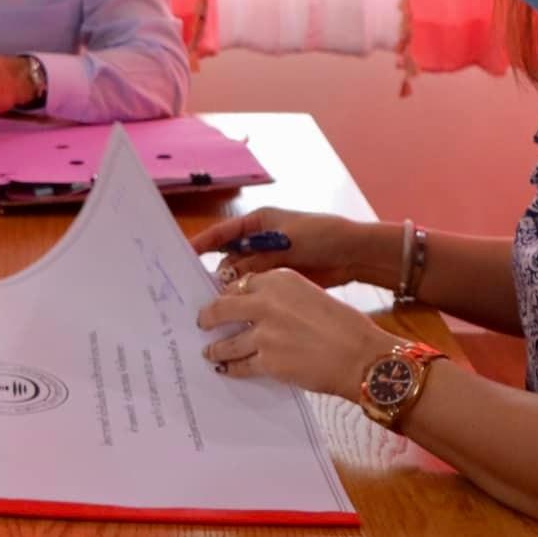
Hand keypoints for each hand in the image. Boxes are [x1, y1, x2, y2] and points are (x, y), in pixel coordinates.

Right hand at [190, 207, 394, 290]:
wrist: (354, 254)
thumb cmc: (321, 236)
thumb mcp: (285, 243)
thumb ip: (255, 259)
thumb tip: (226, 277)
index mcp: (258, 224)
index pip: (223, 233)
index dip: (203, 243)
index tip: (183, 254)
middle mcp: (259, 242)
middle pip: (229, 258)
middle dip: (215, 273)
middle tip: (197, 290)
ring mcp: (269, 262)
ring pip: (241, 277)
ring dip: (231, 290)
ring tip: (215, 306)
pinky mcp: (279, 281)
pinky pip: (257, 290)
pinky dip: (248, 300)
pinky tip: (238, 312)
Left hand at [196, 269, 399, 400]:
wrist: (362, 356)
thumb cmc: (345, 326)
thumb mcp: (311, 295)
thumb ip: (282, 298)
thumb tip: (257, 308)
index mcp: (278, 280)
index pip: (240, 284)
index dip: (227, 295)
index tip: (220, 302)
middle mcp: (265, 302)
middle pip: (222, 307)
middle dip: (209, 316)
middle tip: (203, 322)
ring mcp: (263, 332)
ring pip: (226, 341)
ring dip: (215, 347)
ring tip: (208, 350)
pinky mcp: (267, 360)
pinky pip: (239, 364)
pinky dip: (230, 368)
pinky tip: (225, 369)